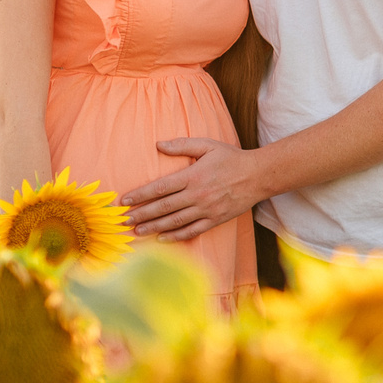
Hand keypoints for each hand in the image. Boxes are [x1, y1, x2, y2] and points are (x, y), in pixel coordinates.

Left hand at [121, 138, 263, 241]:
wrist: (259, 176)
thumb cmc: (231, 158)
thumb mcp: (207, 145)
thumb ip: (182, 145)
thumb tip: (158, 144)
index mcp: (192, 176)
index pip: (160, 188)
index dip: (140, 195)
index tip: (125, 200)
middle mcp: (197, 195)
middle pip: (163, 207)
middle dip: (141, 214)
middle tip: (124, 220)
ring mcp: (206, 210)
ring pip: (174, 221)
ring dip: (153, 227)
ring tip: (137, 231)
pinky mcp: (215, 220)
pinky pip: (192, 231)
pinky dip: (175, 236)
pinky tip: (162, 238)